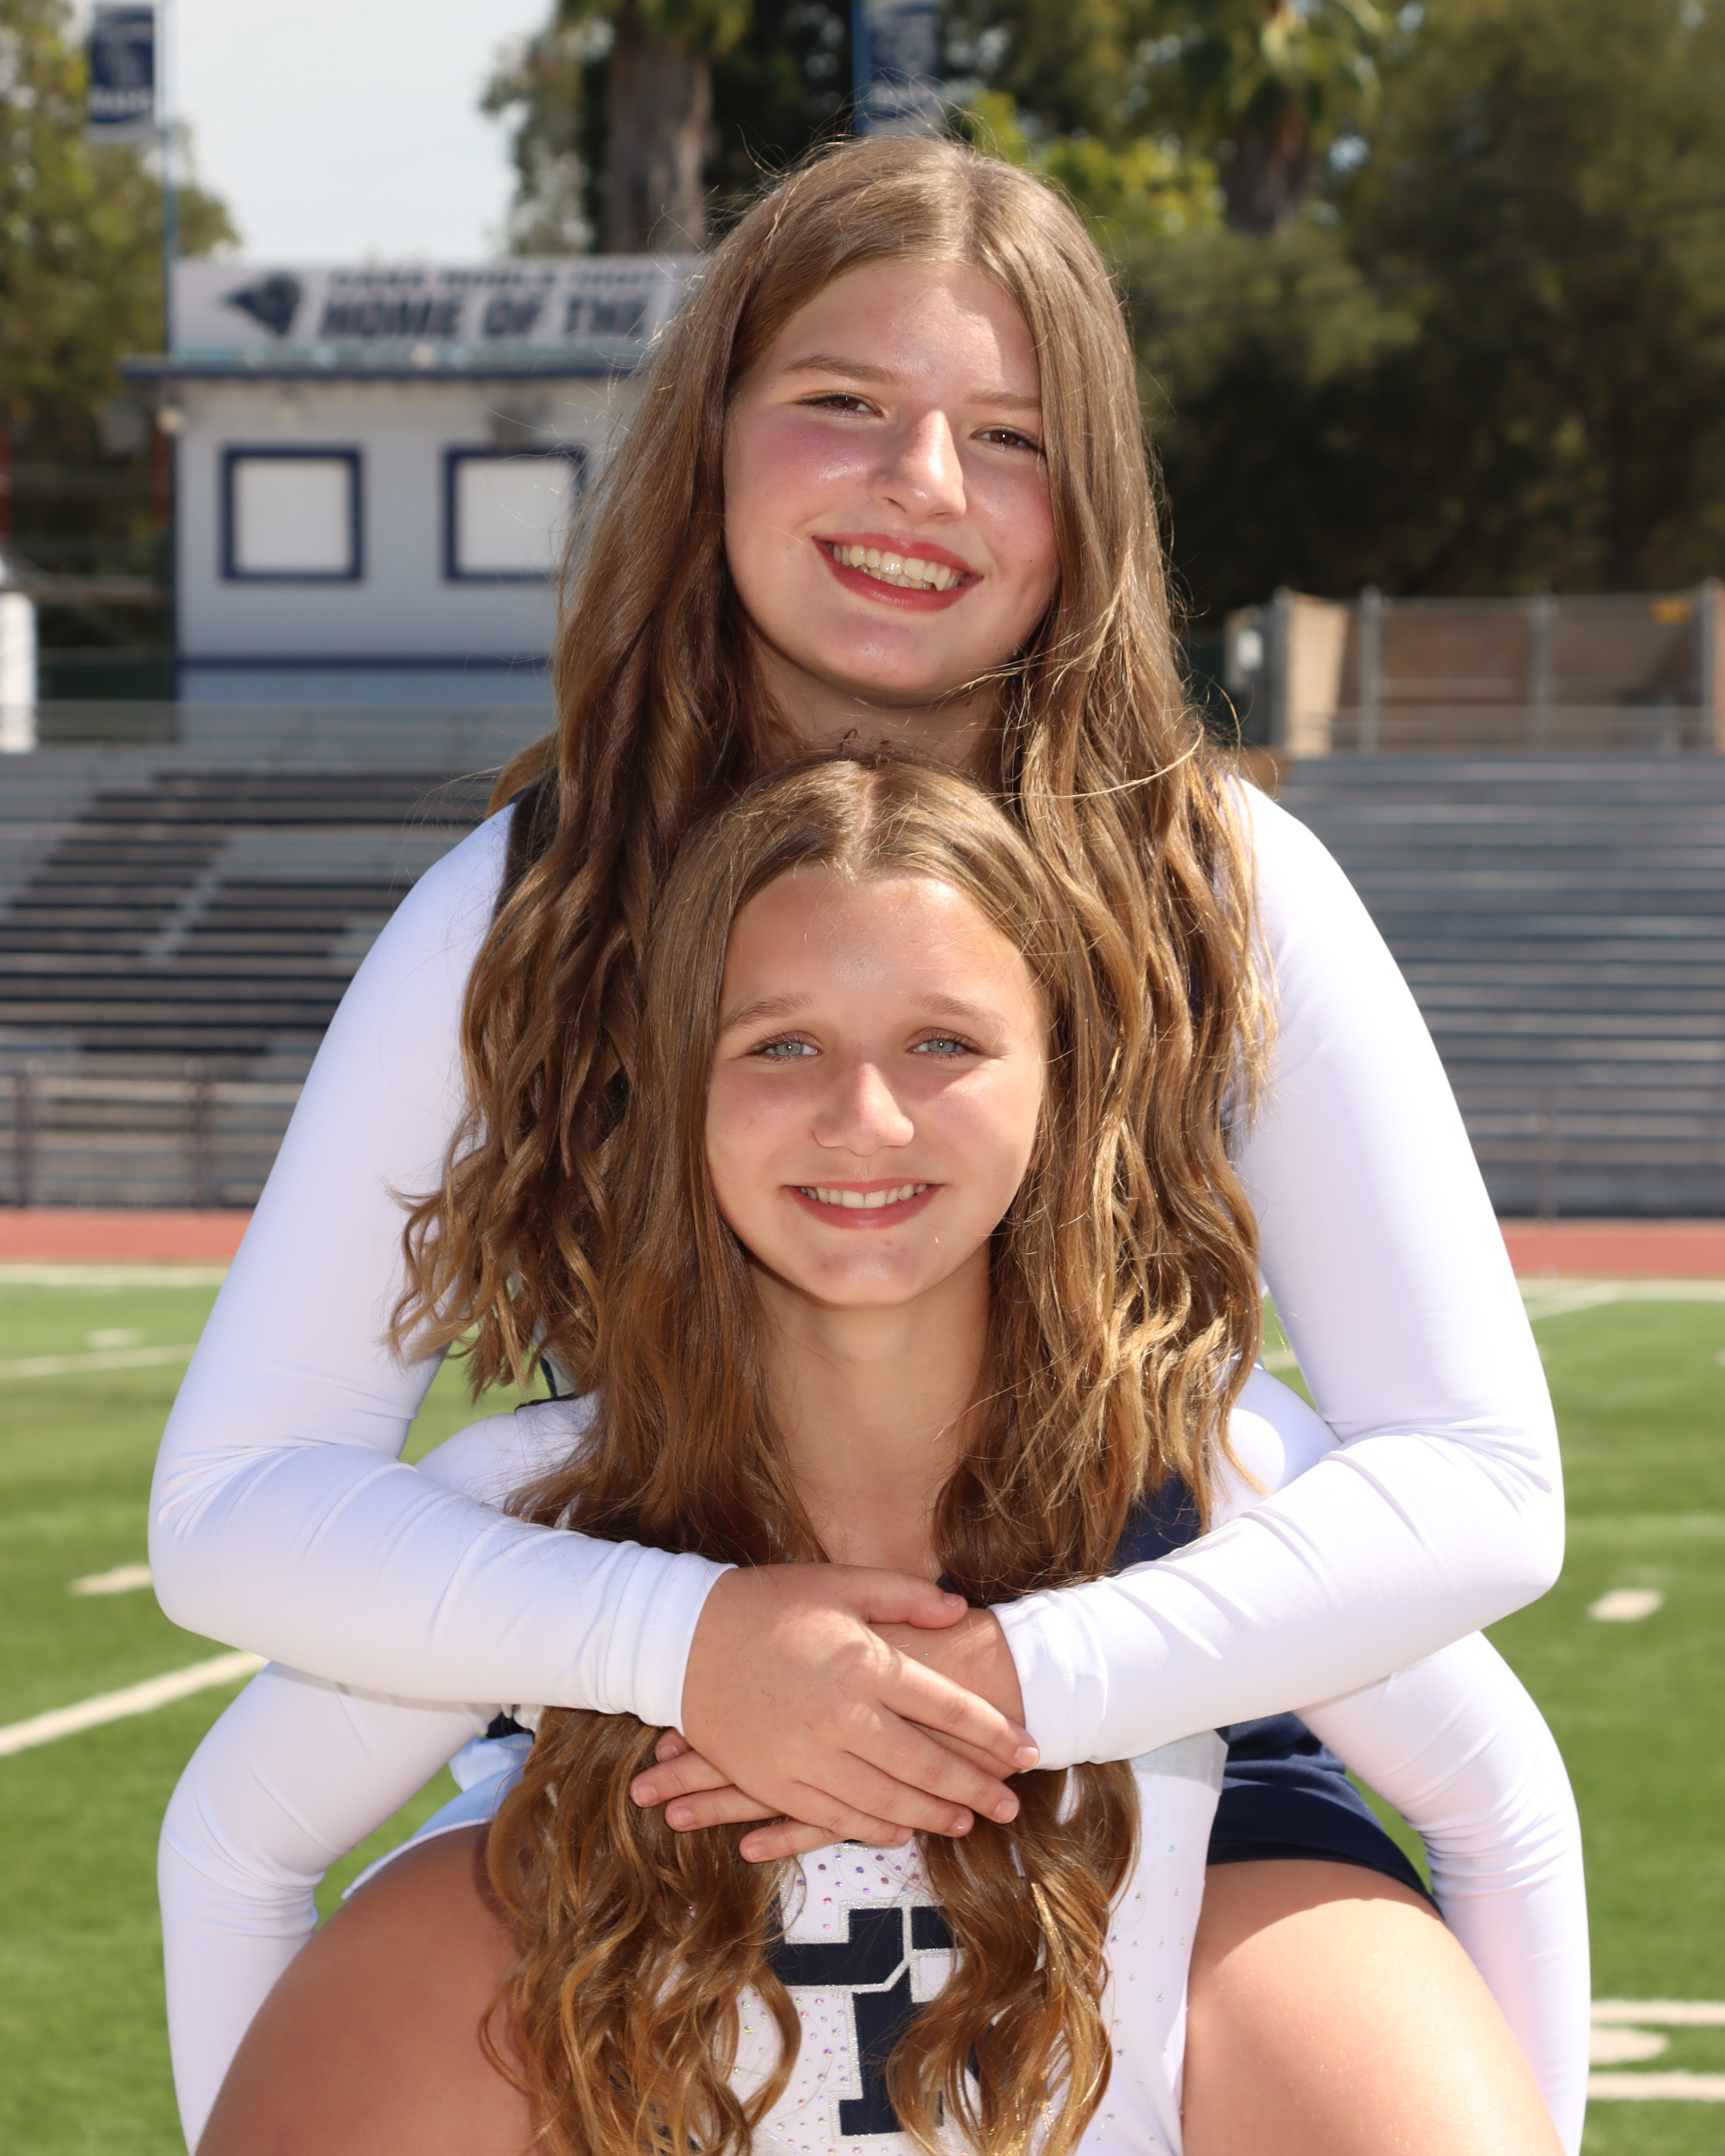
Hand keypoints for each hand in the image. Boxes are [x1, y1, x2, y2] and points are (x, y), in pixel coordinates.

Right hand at [666, 1568, 1037, 1856]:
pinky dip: (874, 1828)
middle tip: (1011, 1805)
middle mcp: (842, 1718)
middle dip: (976, 1787)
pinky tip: (902, 1831)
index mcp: (863, 1665)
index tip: (1027, 1750)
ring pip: (886, 1801)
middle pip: (926, 1765)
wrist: (680, 1638)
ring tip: (968, 1822)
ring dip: (933, 1815)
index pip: (946, 1708)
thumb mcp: (839, 1582)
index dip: (992, 1732)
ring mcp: (806, 1757)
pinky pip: (834, 1816)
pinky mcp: (773, 1781)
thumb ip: (904, 1597)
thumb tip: (960, 1611)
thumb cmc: (765, 1602)